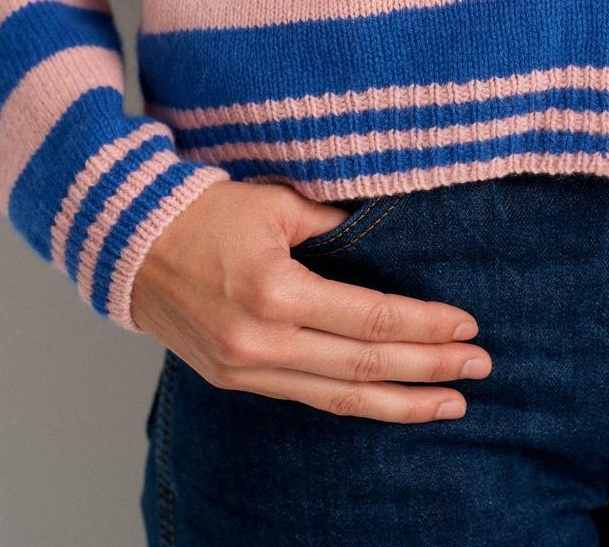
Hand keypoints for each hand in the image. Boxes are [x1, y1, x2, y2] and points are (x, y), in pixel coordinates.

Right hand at [131, 180, 491, 422]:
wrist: (128, 242)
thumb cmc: (207, 211)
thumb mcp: (277, 203)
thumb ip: (337, 223)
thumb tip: (392, 235)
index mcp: (275, 292)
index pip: (371, 320)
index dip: (424, 326)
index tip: (467, 326)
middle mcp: (261, 341)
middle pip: (364, 366)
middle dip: (429, 369)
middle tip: (480, 367)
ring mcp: (245, 368)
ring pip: (338, 396)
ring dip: (400, 403)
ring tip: (450, 405)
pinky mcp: (235, 378)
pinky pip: (307, 396)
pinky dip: (353, 401)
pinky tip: (389, 402)